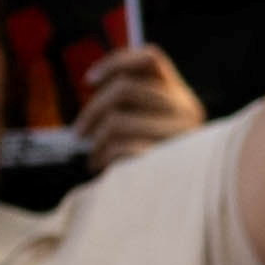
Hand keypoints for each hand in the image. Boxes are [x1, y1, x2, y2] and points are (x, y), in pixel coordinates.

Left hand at [70, 41, 201, 167]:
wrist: (180, 206)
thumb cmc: (156, 163)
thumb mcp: (153, 126)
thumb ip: (136, 103)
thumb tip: (94, 81)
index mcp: (183, 97)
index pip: (151, 58)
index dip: (116, 62)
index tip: (89, 81)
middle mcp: (187, 111)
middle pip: (124, 88)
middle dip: (91, 110)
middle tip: (77, 133)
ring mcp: (179, 137)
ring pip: (117, 120)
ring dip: (95, 140)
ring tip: (92, 155)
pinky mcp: (167, 162)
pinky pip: (119, 147)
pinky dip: (102, 156)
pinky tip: (100, 166)